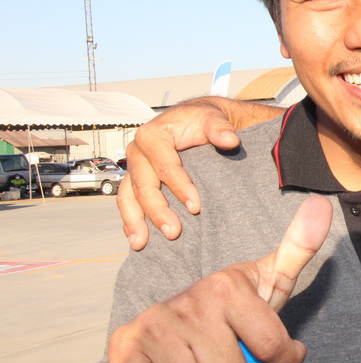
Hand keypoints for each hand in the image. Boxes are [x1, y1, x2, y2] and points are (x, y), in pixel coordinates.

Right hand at [108, 195, 332, 362]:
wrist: (166, 339)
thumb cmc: (229, 314)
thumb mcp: (269, 281)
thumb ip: (298, 248)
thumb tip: (322, 203)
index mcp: (226, 286)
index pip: (273, 347)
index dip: (281, 360)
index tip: (277, 353)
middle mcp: (188, 303)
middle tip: (223, 358)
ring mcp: (152, 328)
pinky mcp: (122, 355)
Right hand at [118, 98, 242, 249]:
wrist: (196, 122)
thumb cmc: (203, 120)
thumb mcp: (212, 118)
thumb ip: (220, 128)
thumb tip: (230, 140)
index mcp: (153, 135)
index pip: (165, 165)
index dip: (179, 187)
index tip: (196, 207)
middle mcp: (137, 152)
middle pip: (144, 185)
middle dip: (157, 211)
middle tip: (174, 233)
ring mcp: (135, 168)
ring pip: (128, 197)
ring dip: (135, 221)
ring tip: (142, 244)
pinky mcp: (136, 181)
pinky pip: (128, 202)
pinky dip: (131, 221)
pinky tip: (136, 239)